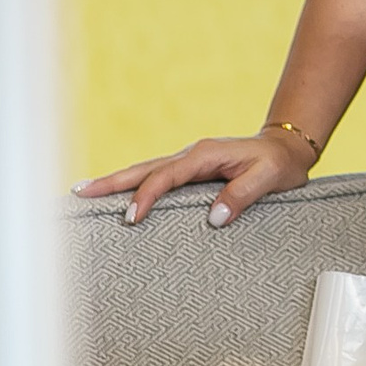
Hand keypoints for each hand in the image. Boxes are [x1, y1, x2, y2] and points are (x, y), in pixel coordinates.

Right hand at [74, 126, 321, 227]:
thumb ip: (243, 195)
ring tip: (84, 192)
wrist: (286, 147)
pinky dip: (132, 185)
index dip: (147, 196)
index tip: (131, 217)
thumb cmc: (279, 164)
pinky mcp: (188, 171)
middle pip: (144, 168)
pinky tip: (115, 195)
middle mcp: (191, 155)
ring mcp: (187, 162)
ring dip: (115, 181)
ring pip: (145, 171)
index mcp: (205, 155)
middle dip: (111, 181)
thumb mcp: (269, 178)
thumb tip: (214, 218)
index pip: (167, 176)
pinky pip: (155, 178)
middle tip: (79, 192)